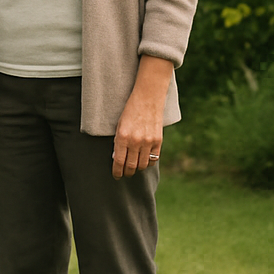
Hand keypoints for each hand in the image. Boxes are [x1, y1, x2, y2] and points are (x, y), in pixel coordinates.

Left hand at [112, 56, 170, 178]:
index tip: (116, 175)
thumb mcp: (120, 124)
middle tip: (124, 174)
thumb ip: (119, 141)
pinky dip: (148, 162)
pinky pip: (153, 159)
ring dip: (137, 168)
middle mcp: (135, 141)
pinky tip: (144, 161)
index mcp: (123, 136)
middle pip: (131, 166)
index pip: (119, 161)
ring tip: (133, 168)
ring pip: (142, 165)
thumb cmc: (130, 110)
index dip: (117, 171)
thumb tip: (118, 158)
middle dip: (126, 173)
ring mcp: (148, 142)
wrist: (147, 98)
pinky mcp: (158, 141)